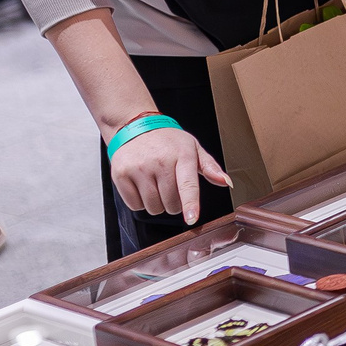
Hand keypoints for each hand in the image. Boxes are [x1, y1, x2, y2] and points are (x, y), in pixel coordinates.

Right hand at [111, 125, 229, 223]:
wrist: (136, 126)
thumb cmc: (167, 141)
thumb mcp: (193, 148)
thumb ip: (210, 167)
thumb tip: (225, 182)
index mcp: (182, 155)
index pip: (187, 184)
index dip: (190, 204)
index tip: (191, 218)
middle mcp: (159, 161)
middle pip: (171, 203)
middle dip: (174, 203)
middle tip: (170, 186)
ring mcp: (138, 168)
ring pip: (153, 207)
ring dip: (157, 204)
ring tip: (156, 185)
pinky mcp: (121, 174)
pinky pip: (135, 205)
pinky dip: (140, 202)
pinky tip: (142, 186)